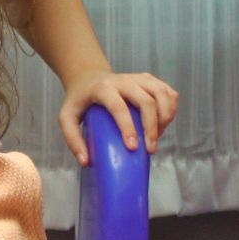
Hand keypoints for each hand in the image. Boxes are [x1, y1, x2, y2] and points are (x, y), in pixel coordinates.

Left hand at [59, 70, 178, 166]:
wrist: (88, 78)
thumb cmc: (79, 101)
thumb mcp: (67, 118)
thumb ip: (72, 139)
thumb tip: (86, 161)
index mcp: (103, 88)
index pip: (119, 107)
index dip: (128, 128)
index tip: (133, 148)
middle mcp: (124, 80)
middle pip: (146, 101)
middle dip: (151, 127)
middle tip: (149, 149)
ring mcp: (139, 78)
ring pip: (162, 94)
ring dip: (165, 118)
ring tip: (157, 137)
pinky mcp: (150, 80)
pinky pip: (169, 93)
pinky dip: (171, 109)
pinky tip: (163, 123)